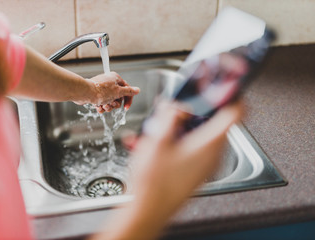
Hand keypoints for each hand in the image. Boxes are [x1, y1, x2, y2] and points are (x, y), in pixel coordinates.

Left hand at [89, 72, 139, 112]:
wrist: (84, 93)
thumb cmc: (100, 91)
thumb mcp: (118, 92)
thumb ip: (129, 91)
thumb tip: (137, 90)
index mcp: (115, 79)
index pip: (127, 89)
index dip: (128, 99)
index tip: (126, 107)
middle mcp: (109, 83)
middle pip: (118, 97)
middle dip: (115, 104)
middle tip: (111, 104)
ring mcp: (102, 89)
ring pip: (110, 101)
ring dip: (108, 106)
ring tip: (103, 105)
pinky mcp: (96, 95)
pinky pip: (102, 103)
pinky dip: (101, 107)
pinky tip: (98, 106)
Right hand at [90, 101, 242, 239]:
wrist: (149, 210)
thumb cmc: (154, 182)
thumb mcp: (158, 140)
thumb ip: (170, 117)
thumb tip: (176, 104)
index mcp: (209, 143)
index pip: (236, 113)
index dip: (232, 96)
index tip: (224, 87)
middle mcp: (213, 155)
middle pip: (216, 123)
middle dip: (197, 111)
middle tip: (178, 107)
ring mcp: (206, 166)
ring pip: (202, 136)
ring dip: (185, 127)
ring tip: (161, 128)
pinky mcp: (196, 172)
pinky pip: (194, 149)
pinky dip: (180, 141)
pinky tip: (158, 144)